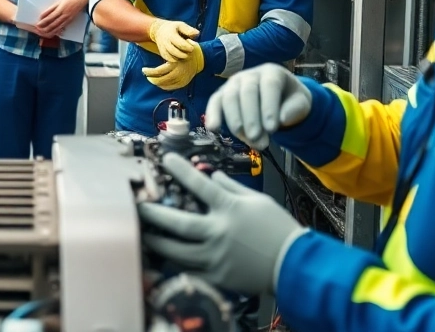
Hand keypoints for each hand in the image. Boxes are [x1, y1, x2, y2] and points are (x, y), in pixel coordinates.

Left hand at [36, 0, 83, 38]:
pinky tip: (50, 33)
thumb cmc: (68, 0)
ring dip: (48, 32)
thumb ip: (50, 9)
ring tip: (42, 32)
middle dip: (44, 29)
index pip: (50, 18)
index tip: (37, 24)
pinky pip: (60, 29)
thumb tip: (42, 15)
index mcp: (60, 10)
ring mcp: (66, 21)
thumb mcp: (58, 2)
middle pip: (52, 25)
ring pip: (56, 29)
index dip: (43, 22)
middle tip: (38, 30)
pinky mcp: (68, 23)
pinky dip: (54, 32)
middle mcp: (63, 17)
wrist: (79, 2)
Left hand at [139, 154, 305, 295]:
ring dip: (157, 242)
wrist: (295, 265)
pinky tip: (164, 257)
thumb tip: (214, 176)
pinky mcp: (217, 276)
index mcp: (229, 209)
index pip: (199, 184)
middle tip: (139, 206)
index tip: (165, 159)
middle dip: (154, 214)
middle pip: (177, 222)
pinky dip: (175, 263)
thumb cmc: (280, 230)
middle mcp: (218, 232)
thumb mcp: (258, 201)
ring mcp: (216, 257)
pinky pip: (189, 270)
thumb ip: (232, 188)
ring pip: (177, 251)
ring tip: (144, 234)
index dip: (179, 170)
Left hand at [141, 40, 204, 90]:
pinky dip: (164, 86)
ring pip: (165, 85)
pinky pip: (171, 87)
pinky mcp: (184, 83)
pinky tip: (160, 83)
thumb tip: (150, 50)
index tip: (144, 70)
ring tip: (152, 79)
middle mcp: (178, 73)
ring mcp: (181, 79)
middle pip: (161, 80)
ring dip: (157, 83)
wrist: (200, 58)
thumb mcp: (176, 49)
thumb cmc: (185, 51)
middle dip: (152, 79)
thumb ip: (166, 52)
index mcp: (175, 64)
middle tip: (147, 76)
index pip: (159, 71)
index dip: (149, 72)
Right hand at [145, 19, 199, 61]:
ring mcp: (163, 49)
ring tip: (185, 55)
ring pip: (172, 58)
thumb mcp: (181, 25)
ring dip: (180, 59)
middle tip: (190, 53)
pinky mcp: (162, 54)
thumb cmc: (173, 28)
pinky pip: (169, 60)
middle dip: (185, 55)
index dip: (189, 47)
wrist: (158, 31)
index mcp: (171, 35)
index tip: (192, 48)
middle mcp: (165, 42)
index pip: (181, 44)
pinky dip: (176, 61)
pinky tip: (180, 57)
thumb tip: (197, 33)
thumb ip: (189, 30)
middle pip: (175, 52)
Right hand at [205, 64, 311, 150]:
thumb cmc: (289, 99)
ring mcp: (234, 83)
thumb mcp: (301, 102)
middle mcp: (250, 74)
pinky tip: (213, 128)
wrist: (279, 97)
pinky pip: (215, 102)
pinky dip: (212, 115)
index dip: (269, 107)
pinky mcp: (222, 94)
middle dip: (251, 117)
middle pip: (248, 92)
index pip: (270, 85)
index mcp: (272, 72)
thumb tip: (282, 119)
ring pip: (230, 97)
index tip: (272, 128)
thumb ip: (295, 109)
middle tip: (257, 138)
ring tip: (247, 140)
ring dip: (236, 120)